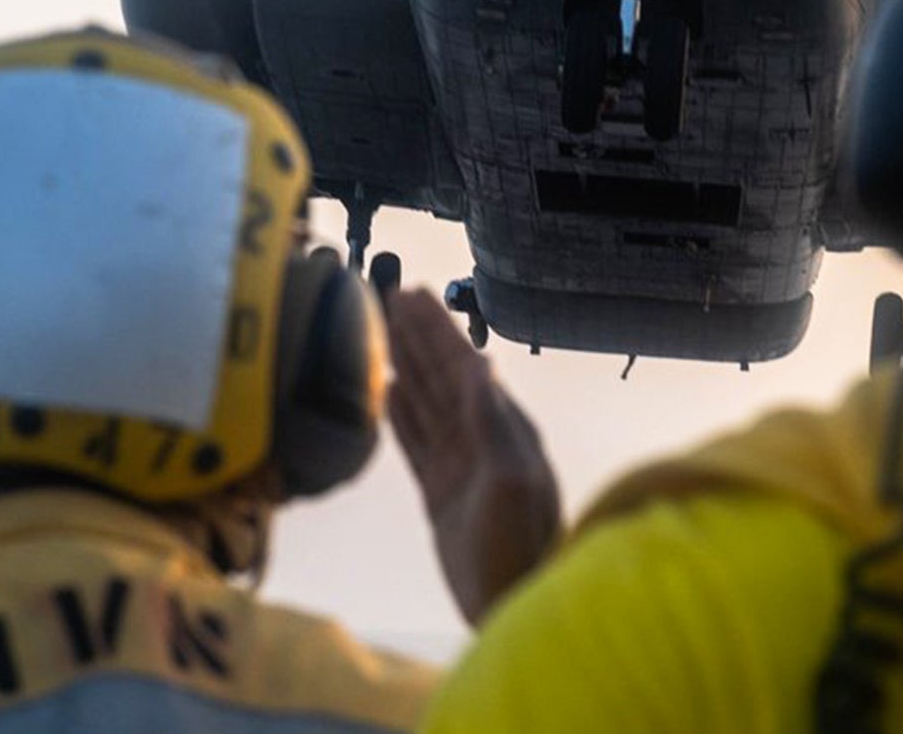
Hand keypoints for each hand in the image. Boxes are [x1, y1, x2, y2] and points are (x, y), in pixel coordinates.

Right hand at [385, 289, 561, 626]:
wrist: (511, 608)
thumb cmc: (520, 549)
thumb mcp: (511, 482)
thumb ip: (493, 423)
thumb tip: (481, 365)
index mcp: (505, 431)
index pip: (465, 367)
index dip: (438, 330)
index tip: (415, 295)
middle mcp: (483, 440)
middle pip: (442, 376)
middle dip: (418, 337)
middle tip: (389, 296)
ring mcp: (460, 466)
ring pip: (427, 403)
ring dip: (406, 365)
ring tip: (382, 332)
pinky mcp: (440, 494)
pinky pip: (417, 441)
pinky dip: (402, 414)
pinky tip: (389, 391)